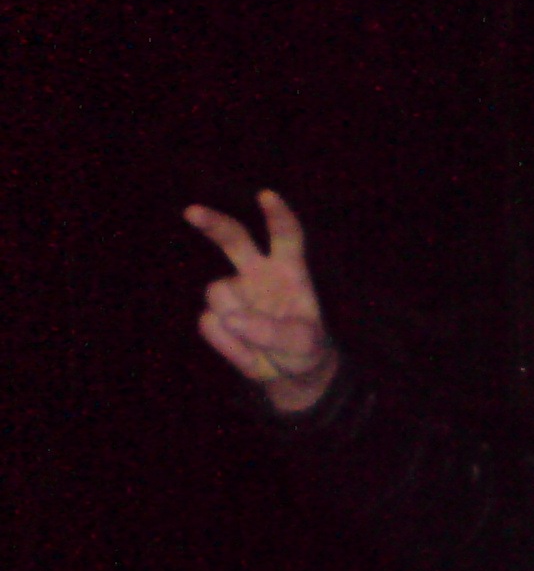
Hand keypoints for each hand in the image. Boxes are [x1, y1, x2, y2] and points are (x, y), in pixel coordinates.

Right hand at [185, 190, 338, 412]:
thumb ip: (273, 332)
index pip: (286, 236)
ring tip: (262, 344)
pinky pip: (211, 325)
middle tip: (192, 213)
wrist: (288, 374)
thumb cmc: (304, 349)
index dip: (277, 216)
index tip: (266, 196)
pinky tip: (247, 351)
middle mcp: (257, 273)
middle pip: (234, 238)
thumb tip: (232, 319)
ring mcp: (234, 292)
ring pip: (218, 294)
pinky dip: (229, 345)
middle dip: (214, 222)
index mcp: (289, 270)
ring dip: (236, 323)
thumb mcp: (303, 345)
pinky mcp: (216, 315)